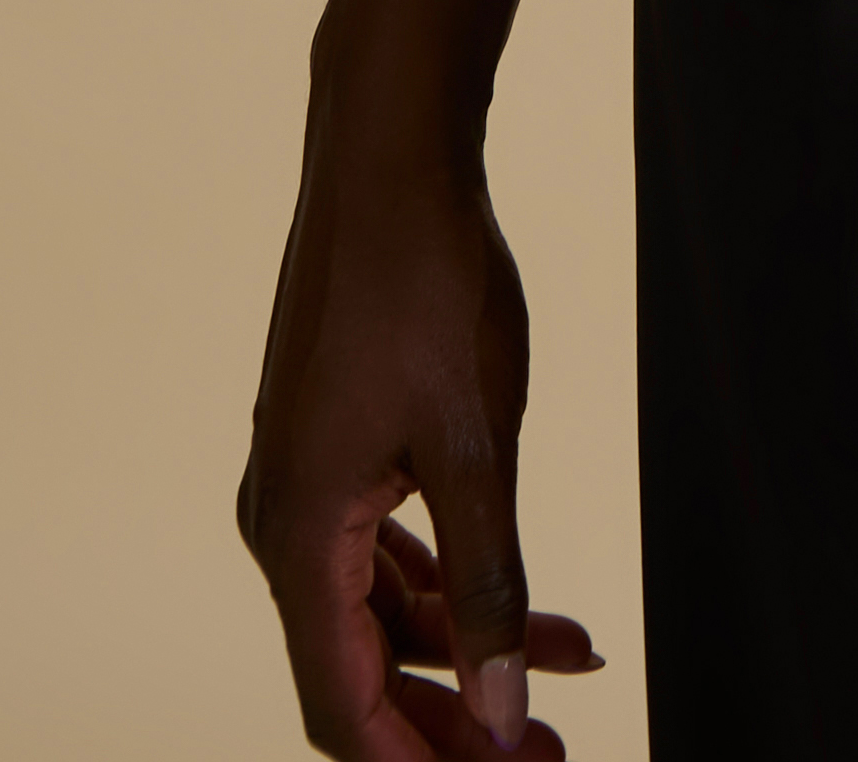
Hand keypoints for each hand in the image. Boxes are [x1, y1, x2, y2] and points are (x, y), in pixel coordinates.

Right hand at [238, 129, 603, 754]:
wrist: (391, 155)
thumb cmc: (424, 284)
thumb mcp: (475, 445)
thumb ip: (488, 583)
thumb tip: (504, 708)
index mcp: (297, 537)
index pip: (346, 705)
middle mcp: (284, 522)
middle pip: (363, 670)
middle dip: (453, 723)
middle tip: (548, 752)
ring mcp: (308, 481)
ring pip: (384, 611)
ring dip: (472, 648)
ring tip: (573, 668)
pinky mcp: (338, 446)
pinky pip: (390, 551)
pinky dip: (460, 582)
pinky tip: (535, 606)